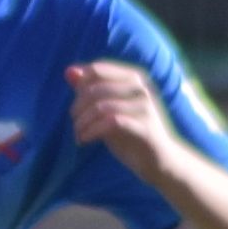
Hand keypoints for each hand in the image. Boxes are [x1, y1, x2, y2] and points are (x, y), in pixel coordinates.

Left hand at [68, 61, 209, 188]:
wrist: (158, 158)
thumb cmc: (128, 130)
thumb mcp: (106, 107)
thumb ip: (89, 89)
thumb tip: (69, 71)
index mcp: (133, 78)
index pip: (97, 70)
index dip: (80, 87)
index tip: (77, 107)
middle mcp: (141, 89)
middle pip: (95, 90)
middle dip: (78, 108)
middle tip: (75, 123)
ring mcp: (145, 107)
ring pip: (101, 107)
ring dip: (82, 122)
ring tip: (78, 133)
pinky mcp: (144, 127)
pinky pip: (110, 122)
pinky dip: (91, 131)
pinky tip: (84, 140)